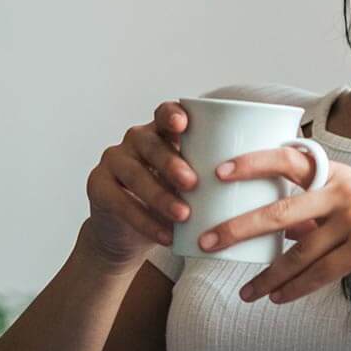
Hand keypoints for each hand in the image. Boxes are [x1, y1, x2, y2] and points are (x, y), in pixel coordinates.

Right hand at [82, 99, 200, 264]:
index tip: (184, 124)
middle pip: (150, 143)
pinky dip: (144, 221)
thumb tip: (253, 185)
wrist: (128, 236)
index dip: (171, 115)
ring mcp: (113, 161)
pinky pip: (120, 201)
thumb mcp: (190, 189)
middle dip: (171, 162)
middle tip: (193, 183)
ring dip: (160, 195)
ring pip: (135, 173)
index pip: (164, 115)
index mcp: (160, 133)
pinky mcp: (97, 186)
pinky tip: (164, 236)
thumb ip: (209, 178)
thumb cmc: (169, 205)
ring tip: (183, 215)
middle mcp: (134, 141)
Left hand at [195, 148, 350, 302]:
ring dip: (265, 276)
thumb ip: (320, 211)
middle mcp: (345, 191)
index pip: (288, 160)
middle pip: (279, 210)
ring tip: (245, 292)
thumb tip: (279, 229)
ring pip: (295, 253)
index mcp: (340, 174)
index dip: (251, 163)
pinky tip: (277, 299)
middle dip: (237, 227)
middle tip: (205, 240)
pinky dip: (294, 289)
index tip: (218, 172)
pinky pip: (317, 273)